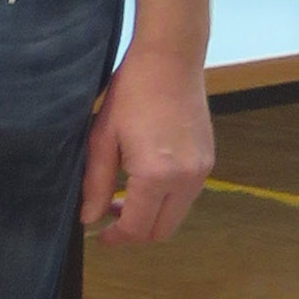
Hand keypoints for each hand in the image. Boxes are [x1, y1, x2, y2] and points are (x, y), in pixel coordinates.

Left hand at [80, 42, 213, 243]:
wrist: (170, 60)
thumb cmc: (130, 92)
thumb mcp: (103, 135)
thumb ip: (96, 181)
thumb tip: (90, 217)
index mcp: (156, 176)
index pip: (137, 227)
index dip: (116, 238)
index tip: (97, 236)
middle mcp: (186, 181)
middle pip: (161, 231)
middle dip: (134, 232)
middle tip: (106, 216)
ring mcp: (202, 173)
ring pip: (176, 216)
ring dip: (150, 216)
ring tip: (121, 196)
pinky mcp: (209, 162)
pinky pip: (187, 196)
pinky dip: (165, 199)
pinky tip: (143, 178)